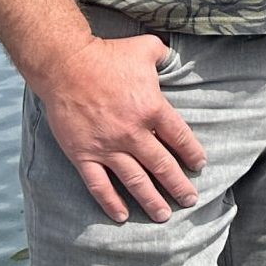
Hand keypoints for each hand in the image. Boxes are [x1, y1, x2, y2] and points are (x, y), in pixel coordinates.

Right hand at [37, 36, 205, 223]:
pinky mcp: (83, 155)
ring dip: (151, 200)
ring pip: (135, 181)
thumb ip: (165, 56)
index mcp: (153, 109)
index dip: (192, 154)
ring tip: (164, 215)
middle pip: (162, 165)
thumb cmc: (108, 55)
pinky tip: (122, 216)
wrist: (66, 66)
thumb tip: (175, 56)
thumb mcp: (146, 49)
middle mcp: (133, 133)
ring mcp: (107, 147)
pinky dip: (111, 202)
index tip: (199, 165)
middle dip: (178, 185)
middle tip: (190, 199)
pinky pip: (99, 185)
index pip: (180, 138)